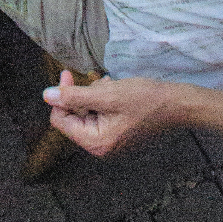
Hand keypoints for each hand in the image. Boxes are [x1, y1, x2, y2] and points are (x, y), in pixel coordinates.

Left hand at [43, 71, 185, 157]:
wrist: (176, 105)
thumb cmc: (143, 99)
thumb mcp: (105, 93)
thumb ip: (73, 96)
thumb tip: (46, 96)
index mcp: (96, 142)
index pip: (60, 121)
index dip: (60, 96)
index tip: (67, 74)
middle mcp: (101, 148)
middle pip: (73, 118)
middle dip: (81, 95)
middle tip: (97, 79)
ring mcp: (111, 142)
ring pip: (87, 114)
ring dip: (93, 95)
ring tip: (110, 84)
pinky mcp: (119, 134)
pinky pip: (100, 116)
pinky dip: (103, 100)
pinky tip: (115, 90)